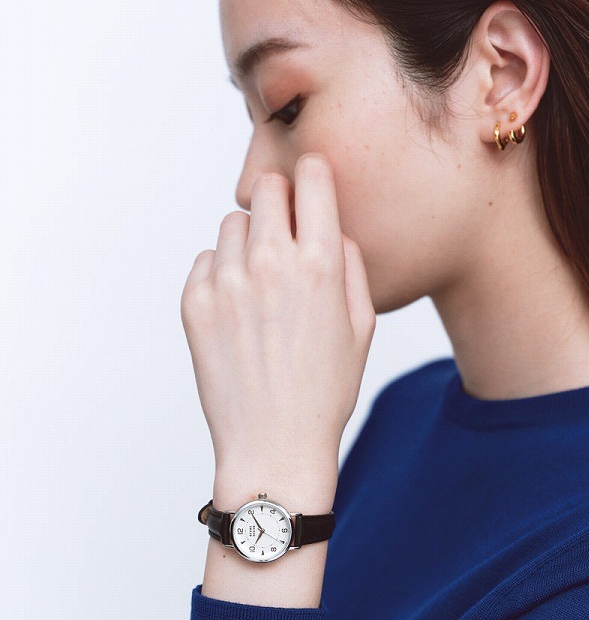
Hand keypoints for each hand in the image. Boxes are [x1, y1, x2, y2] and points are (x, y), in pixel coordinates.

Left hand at [180, 154, 375, 507]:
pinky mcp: (194, 303)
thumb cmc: (326, 389)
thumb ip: (350, 263)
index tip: (313, 185)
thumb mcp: (362, 325)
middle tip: (287, 235)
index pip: (311, 178)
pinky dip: (223, 272)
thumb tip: (331, 227)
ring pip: (234, 223)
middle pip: (266, 188)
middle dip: (281, 203)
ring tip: (263, 285)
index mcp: (319, 264)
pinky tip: (240, 310)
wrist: (274, 444)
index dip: (315, 176)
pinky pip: (207, 260)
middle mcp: (269, 262)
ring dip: (250, 240)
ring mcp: (226, 282)